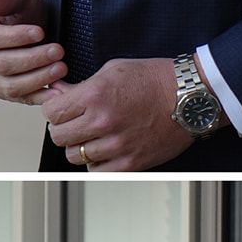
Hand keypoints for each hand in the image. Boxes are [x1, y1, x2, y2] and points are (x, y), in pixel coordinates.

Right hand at [0, 0, 65, 103]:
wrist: (28, 21)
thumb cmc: (22, 5)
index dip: (17, 37)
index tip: (41, 32)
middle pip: (1, 64)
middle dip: (33, 59)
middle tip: (58, 52)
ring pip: (9, 86)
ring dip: (38, 79)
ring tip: (61, 68)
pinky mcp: (2, 88)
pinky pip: (18, 98)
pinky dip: (38, 97)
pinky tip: (57, 91)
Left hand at [41, 57, 193, 170]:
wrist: (191, 96)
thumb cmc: (155, 79)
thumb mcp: (113, 70)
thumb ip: (81, 86)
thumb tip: (56, 94)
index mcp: (95, 95)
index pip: (51, 113)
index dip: (54, 110)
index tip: (61, 109)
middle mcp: (103, 122)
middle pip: (58, 136)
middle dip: (63, 128)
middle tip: (75, 123)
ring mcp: (117, 145)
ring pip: (75, 156)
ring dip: (80, 146)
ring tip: (93, 136)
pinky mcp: (131, 162)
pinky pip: (96, 171)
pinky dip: (96, 162)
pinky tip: (105, 150)